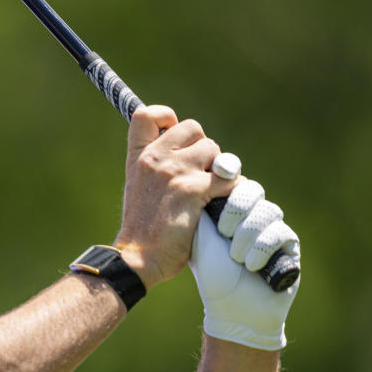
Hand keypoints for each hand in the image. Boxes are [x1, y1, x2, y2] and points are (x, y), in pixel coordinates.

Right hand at [113, 106, 233, 289]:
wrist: (139, 257)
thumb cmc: (143, 228)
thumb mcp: (140, 188)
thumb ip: (158, 167)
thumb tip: (194, 153)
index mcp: (138, 157)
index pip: (147, 114)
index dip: (167, 117)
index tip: (173, 133)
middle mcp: (155, 158)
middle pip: (193, 128)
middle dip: (203, 148)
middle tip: (198, 173)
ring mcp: (174, 172)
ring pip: (215, 152)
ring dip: (218, 170)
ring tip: (208, 192)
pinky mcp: (193, 190)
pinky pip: (229, 177)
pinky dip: (232, 190)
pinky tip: (221, 202)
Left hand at [189, 183, 299, 350]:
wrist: (232, 309)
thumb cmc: (213, 276)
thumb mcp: (200, 240)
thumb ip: (201, 209)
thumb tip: (201, 179)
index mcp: (229, 211)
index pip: (233, 182)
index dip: (227, 188)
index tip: (216, 207)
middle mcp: (251, 216)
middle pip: (252, 190)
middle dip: (237, 209)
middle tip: (223, 232)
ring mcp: (272, 228)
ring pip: (267, 211)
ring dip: (247, 235)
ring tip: (235, 258)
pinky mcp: (289, 245)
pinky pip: (282, 232)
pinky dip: (262, 249)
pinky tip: (251, 266)